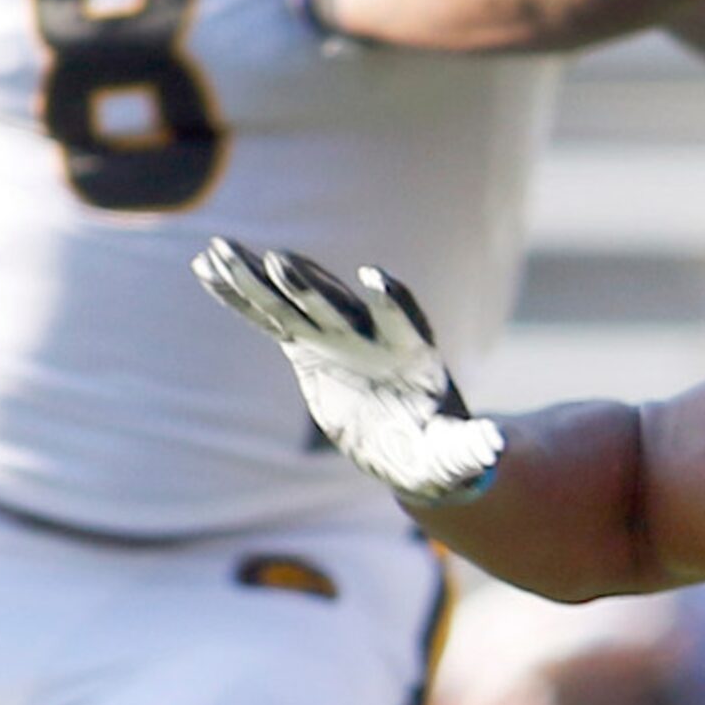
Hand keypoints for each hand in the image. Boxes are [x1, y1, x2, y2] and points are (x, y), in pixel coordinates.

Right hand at [192, 237, 501, 506]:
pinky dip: (240, 295)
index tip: (376, 279)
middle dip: (313, 286)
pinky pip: (269, 316)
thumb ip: (474, 450)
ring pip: (293, 302)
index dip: (392, 301)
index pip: (405, 319)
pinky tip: (207, 267)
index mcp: (413, 355)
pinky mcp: (308, 347)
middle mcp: (372, 335)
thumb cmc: (443, 450)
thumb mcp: (461, 455)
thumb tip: (497, 449)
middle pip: (339, 305)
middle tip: (282, 262)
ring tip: (220, 249)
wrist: (414, 442)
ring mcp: (337, 336)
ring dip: (259, 278)